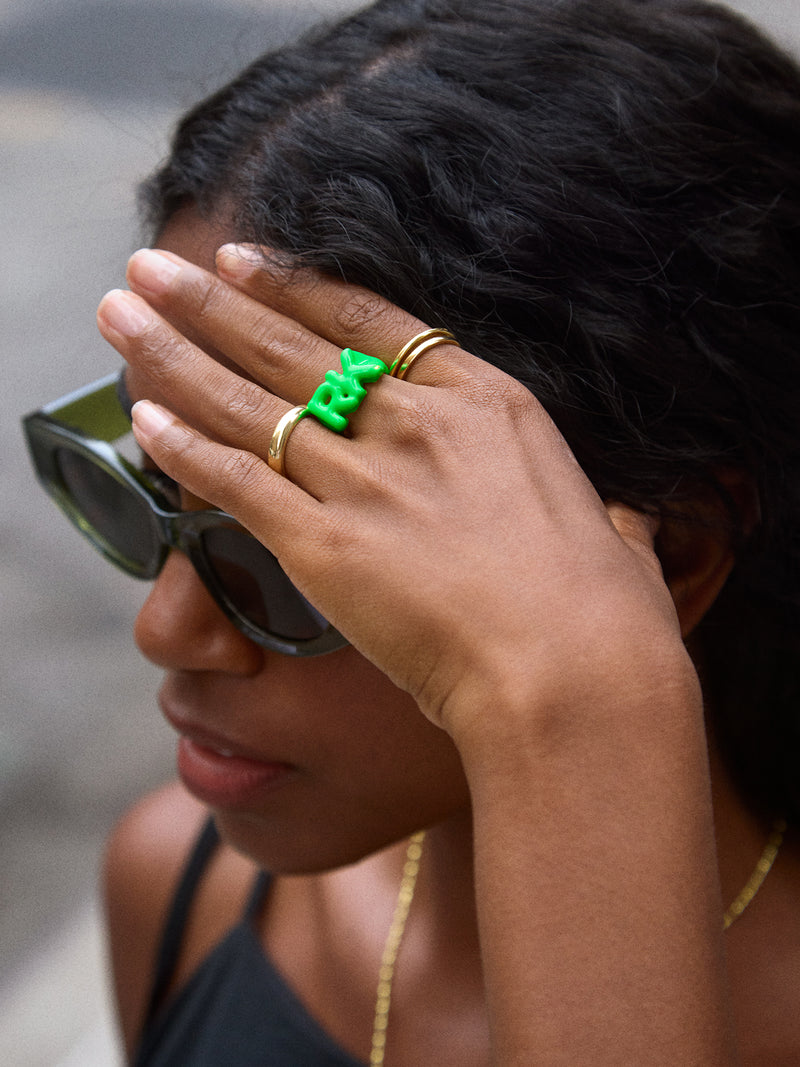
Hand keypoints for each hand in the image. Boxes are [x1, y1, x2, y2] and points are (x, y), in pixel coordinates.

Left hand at [97, 246, 688, 735]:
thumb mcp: (616, 539)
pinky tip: (143, 420)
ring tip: (118, 314)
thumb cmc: (604, 616)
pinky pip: (240, 481)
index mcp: (490, 406)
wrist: (575, 674)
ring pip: (250, 401)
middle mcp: (419, 426)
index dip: (301, 288)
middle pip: (294, 345)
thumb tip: (626, 527)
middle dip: (212, 302)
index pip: (375, 322)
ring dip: (175, 354)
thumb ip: (606, 519)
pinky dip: (186, 450)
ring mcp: (369, 480)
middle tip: (152, 266)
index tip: (250, 261)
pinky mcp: (327, 545)